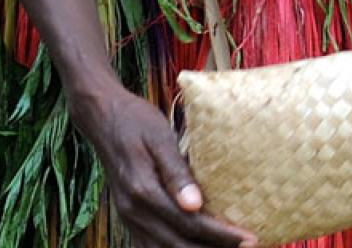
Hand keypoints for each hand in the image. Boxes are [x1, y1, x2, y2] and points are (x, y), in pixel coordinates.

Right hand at [72, 84, 252, 247]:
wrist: (101, 117)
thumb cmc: (135, 120)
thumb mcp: (159, 137)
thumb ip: (176, 172)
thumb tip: (194, 205)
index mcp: (143, 190)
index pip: (190, 223)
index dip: (222, 236)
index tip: (250, 239)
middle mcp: (133, 210)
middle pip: (179, 245)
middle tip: (247, 246)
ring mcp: (128, 217)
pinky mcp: (129, 217)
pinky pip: (151, 246)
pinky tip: (197, 245)